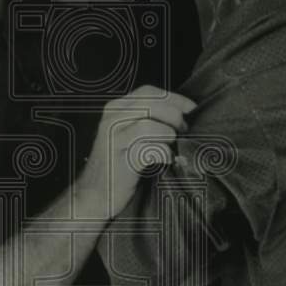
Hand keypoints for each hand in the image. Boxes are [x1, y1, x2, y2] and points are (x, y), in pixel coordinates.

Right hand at [76, 85, 196, 218]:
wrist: (94, 193)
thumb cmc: (117, 162)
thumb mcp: (127, 132)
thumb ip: (146, 117)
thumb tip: (181, 112)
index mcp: (115, 108)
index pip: (149, 92)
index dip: (174, 98)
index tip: (191, 108)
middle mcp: (112, 119)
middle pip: (153, 104)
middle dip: (175, 116)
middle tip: (183, 130)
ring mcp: (114, 138)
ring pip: (151, 125)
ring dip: (169, 135)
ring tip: (171, 145)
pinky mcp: (119, 159)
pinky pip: (149, 150)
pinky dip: (163, 154)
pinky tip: (165, 160)